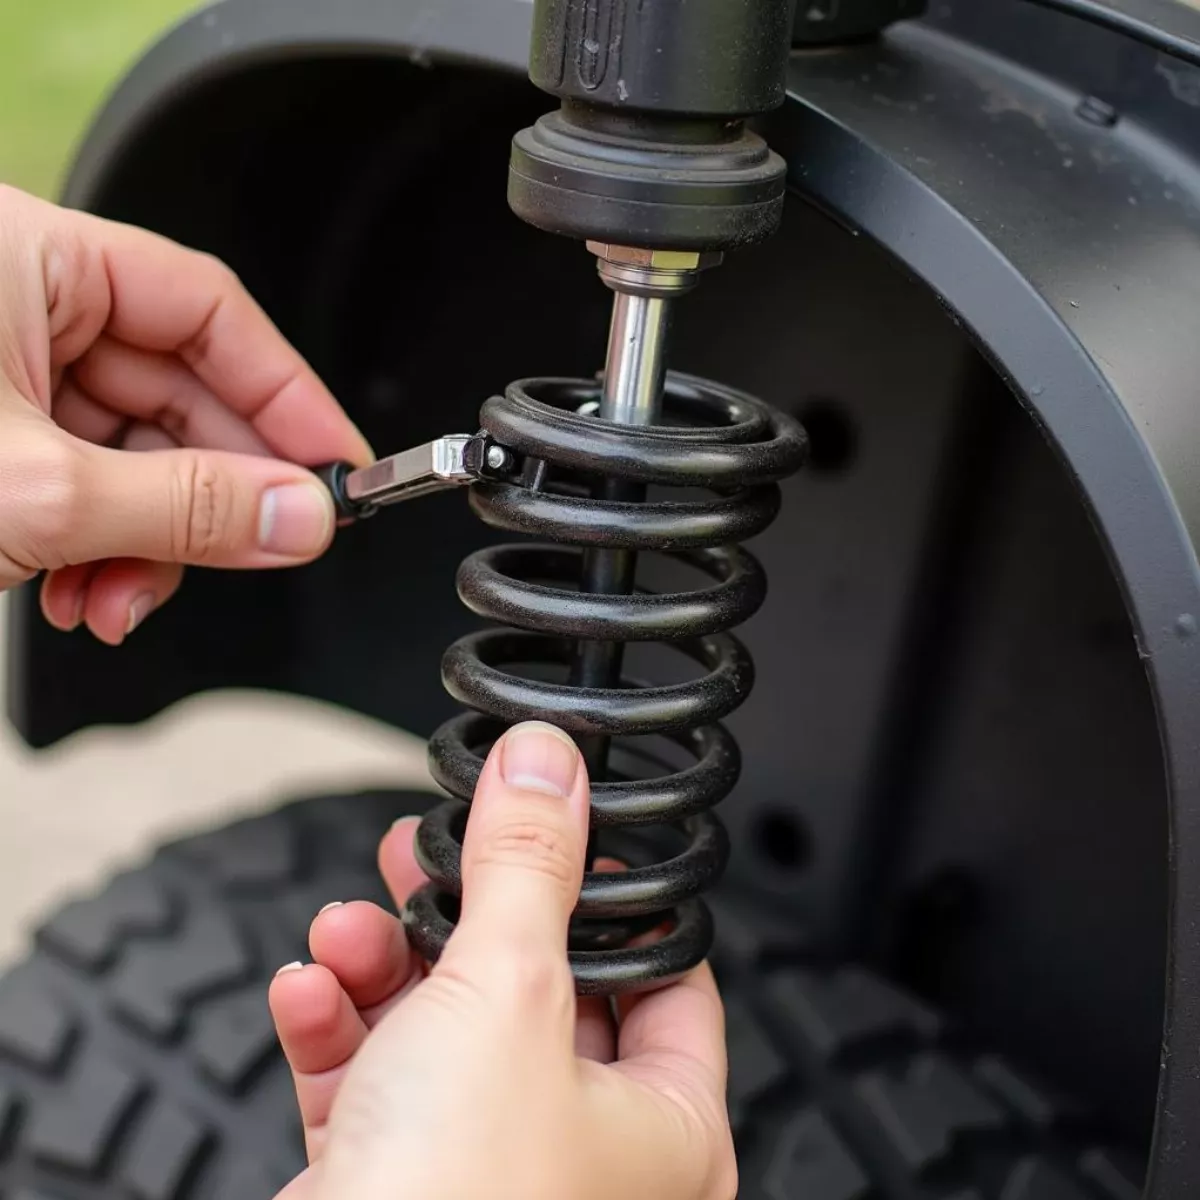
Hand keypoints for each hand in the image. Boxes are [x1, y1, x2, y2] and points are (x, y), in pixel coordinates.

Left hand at [0, 186, 371, 642]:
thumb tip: (300, 518)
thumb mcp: (34, 492)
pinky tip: (82, 593)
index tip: (336, 466)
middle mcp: (14, 299)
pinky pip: (81, 480)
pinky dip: (94, 547)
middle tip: (257, 549)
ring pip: (129, 453)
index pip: (207, 308)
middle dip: (206, 499)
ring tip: (122, 599)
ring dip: (147, 544)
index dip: (286, 395)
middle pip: (176, 395)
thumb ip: (185, 507)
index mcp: (23, 255)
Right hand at [269, 721, 736, 1199]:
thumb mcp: (504, 993)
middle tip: (430, 854)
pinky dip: (339, 1027)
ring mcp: (485, 1175)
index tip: (561, 834)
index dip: (609, 896)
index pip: (664, 976)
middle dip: (467, 913)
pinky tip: (309, 988)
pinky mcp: (394, 1187)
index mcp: (663, 1132)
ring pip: (444, 1028)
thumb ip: (529, 864)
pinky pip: (375, 1081)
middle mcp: (582, 1161)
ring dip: (385, 963)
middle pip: (532, 989)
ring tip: (350, 924)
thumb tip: (549, 766)